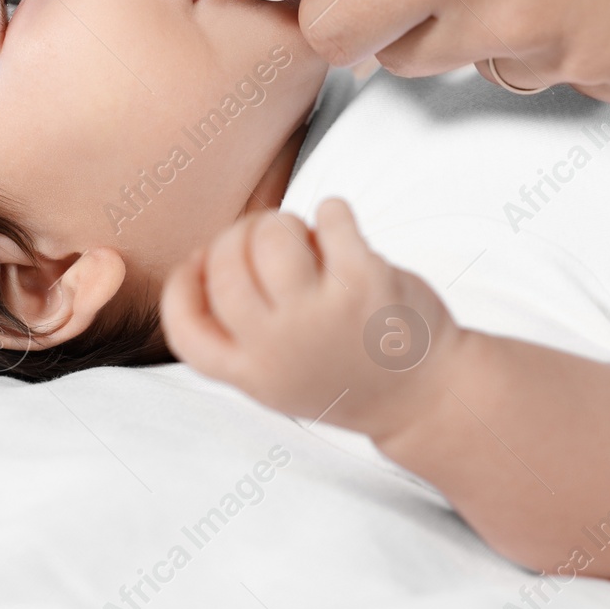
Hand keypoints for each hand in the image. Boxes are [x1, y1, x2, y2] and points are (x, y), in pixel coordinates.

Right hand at [160, 197, 459, 440]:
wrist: (426, 398)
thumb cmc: (344, 369)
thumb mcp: (277, 373)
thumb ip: (240, 328)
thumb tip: (205, 252)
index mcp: (248, 372)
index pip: (183, 323)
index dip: (184, 281)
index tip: (202, 259)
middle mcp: (276, 348)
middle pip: (224, 265)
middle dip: (242, 235)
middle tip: (269, 238)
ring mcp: (320, 316)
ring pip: (271, 235)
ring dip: (286, 223)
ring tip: (309, 240)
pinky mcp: (364, 286)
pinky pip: (329, 217)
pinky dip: (333, 211)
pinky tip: (340, 225)